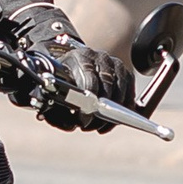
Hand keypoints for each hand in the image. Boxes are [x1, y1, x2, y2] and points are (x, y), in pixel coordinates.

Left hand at [15, 3, 133, 129]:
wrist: (70, 66)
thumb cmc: (61, 80)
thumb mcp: (52, 89)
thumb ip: (56, 106)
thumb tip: (70, 124)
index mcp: (79, 56)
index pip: (88, 78)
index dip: (87, 102)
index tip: (83, 120)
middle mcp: (99, 56)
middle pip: (107, 84)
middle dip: (99, 110)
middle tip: (89, 126)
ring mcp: (114, 63)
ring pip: (120, 90)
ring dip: (111, 113)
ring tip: (98, 127)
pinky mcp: (124, 72)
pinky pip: (129, 93)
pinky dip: (123, 110)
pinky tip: (111, 123)